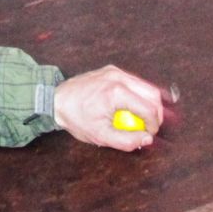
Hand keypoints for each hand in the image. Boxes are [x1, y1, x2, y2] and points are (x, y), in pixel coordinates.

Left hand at [52, 65, 166, 152]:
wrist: (56, 99)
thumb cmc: (76, 118)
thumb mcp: (100, 136)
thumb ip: (126, 140)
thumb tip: (148, 139)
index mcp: (116, 93)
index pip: (148, 108)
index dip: (154, 125)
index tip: (149, 135)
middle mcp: (118, 77)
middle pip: (153, 94)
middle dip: (156, 113)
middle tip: (150, 128)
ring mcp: (115, 71)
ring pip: (146, 86)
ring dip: (149, 104)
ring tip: (143, 120)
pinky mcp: (112, 70)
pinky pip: (134, 82)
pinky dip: (139, 95)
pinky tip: (132, 107)